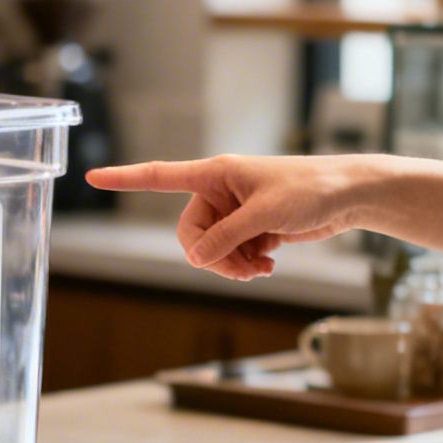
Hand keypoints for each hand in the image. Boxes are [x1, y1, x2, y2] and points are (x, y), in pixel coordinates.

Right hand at [86, 154, 368, 280]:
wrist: (348, 196)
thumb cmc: (311, 189)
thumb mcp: (265, 215)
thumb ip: (227, 238)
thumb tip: (196, 258)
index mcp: (215, 173)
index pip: (160, 175)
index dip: (125, 178)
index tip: (93, 177)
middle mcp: (219, 190)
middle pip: (189, 233)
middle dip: (211, 257)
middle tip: (241, 269)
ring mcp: (234, 210)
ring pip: (211, 249)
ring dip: (231, 265)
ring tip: (260, 268)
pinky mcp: (251, 227)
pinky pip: (230, 253)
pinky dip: (245, 264)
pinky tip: (267, 265)